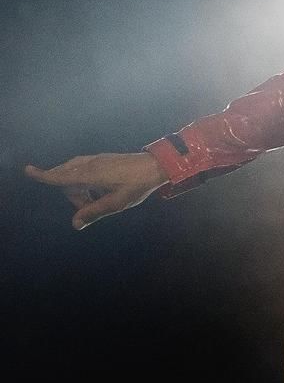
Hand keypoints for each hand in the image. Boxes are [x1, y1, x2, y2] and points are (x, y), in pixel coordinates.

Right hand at [25, 153, 168, 229]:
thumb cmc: (137, 185)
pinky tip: (101, 191)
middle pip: (67, 177)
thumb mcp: (117, 203)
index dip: (44, 175)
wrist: (157, 165)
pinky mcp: (104, 159)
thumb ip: (94, 212)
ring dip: (79, 189)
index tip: (28, 170)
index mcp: (91, 174)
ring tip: (96, 201)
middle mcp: (91, 163)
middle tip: (88, 208)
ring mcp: (98, 159)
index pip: (62, 176)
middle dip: (71, 195)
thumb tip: (75, 223)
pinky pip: (85, 169)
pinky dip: (85, 182)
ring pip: (76, 173)